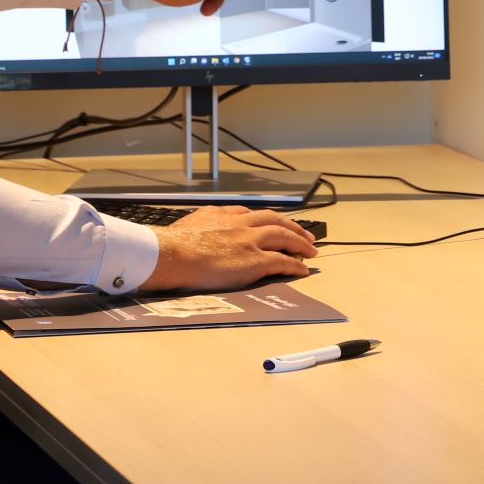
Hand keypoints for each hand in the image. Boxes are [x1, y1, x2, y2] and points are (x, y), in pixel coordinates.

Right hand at [141, 207, 317, 291]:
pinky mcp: (255, 261)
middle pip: (274, 220)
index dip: (267, 219)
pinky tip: (302, 269)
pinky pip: (282, 261)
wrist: (174, 254)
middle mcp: (240, 224)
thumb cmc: (174, 245)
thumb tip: (197, 228)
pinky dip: (295, 265)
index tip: (273, 223)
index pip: (252, 213)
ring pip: (284, 236)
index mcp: (223, 215)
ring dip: (300, 242)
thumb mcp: (189, 223)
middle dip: (292, 226)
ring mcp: (250, 241)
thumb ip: (201, 223)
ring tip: (310, 250)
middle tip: (304, 233)